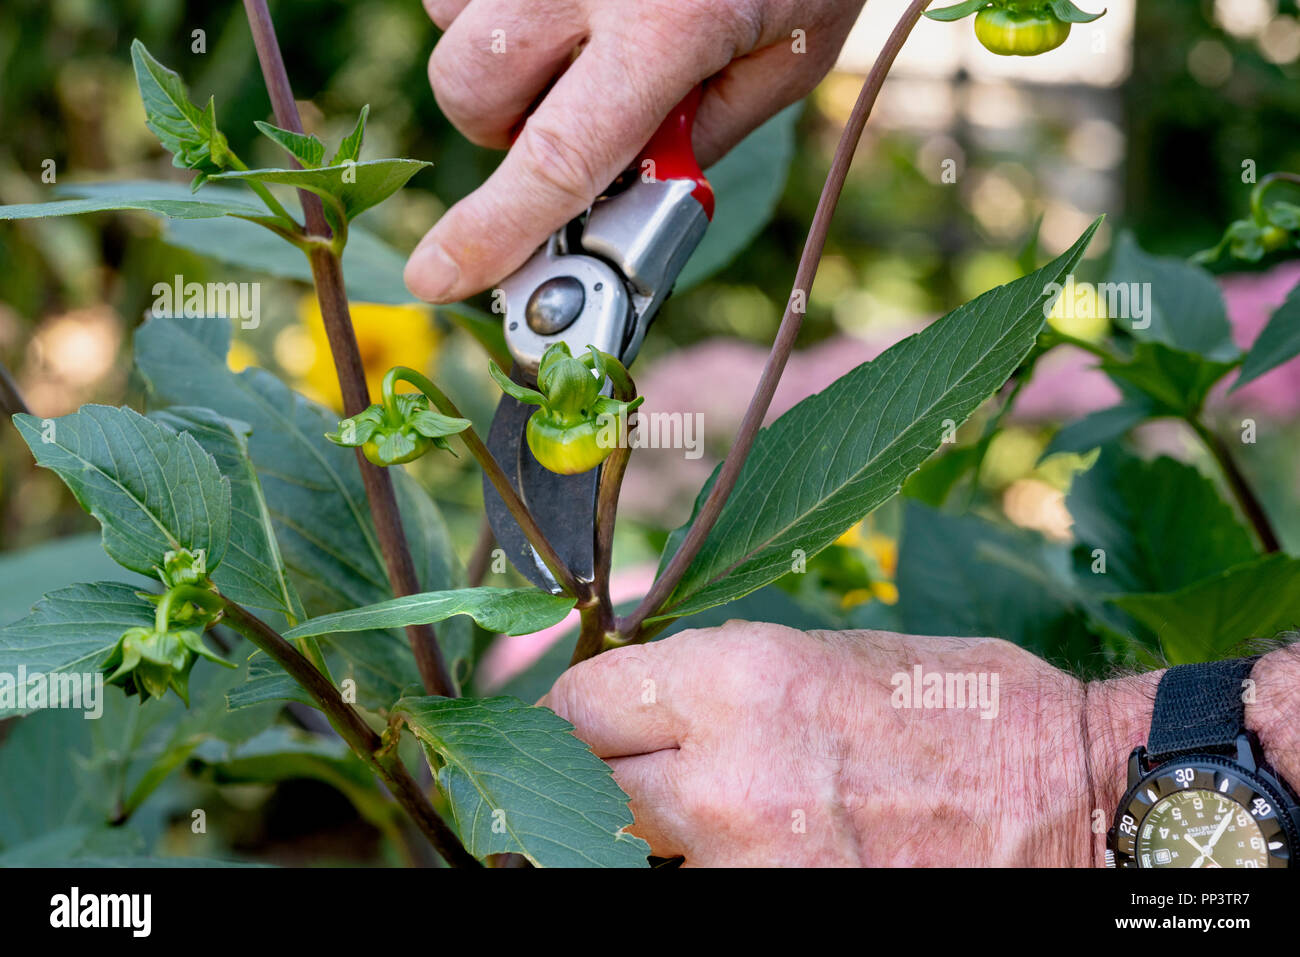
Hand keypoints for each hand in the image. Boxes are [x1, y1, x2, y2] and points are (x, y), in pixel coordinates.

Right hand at [404, 0, 865, 302]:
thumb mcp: (784, 64)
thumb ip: (697, 138)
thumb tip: (612, 203)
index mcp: (669, 25)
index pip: (559, 156)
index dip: (493, 230)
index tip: (438, 275)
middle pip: (470, 88)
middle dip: (500, 126)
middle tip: (570, 110)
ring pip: (454, 22)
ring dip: (501, 50)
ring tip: (583, 27)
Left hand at [540, 621, 1100, 865]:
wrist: (1072, 797)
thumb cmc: (959, 708)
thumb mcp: (825, 653)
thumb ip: (716, 678)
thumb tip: (636, 694)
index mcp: (737, 677)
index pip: (580, 704)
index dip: (572, 711)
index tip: (586, 720)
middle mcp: (726, 773)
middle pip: (586, 785)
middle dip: (593, 774)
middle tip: (624, 770)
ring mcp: (751, 862)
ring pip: (635, 851)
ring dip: (652, 832)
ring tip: (711, 808)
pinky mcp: (779, 913)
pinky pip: (702, 890)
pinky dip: (710, 867)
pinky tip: (755, 847)